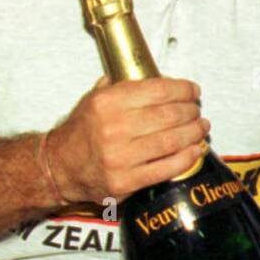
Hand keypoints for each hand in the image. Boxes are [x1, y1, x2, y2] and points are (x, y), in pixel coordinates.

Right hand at [44, 77, 211, 203]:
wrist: (58, 167)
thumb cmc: (81, 131)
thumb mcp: (94, 99)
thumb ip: (122, 85)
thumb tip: (156, 77)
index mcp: (107, 102)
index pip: (158, 90)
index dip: (183, 90)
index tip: (193, 91)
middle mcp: (113, 128)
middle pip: (169, 116)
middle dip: (191, 111)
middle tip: (197, 110)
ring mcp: (119, 158)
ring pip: (171, 141)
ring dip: (194, 133)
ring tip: (201, 127)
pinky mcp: (125, 182)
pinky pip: (165, 168)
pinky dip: (186, 158)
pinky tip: (195, 150)